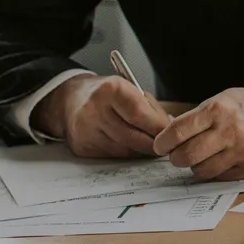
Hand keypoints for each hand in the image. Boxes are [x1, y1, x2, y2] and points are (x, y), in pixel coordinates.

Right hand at [32, 74, 168, 158]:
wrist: (71, 100)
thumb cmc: (107, 93)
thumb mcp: (129, 88)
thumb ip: (149, 107)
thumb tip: (168, 129)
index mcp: (109, 89)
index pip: (139, 114)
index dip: (157, 127)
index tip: (171, 133)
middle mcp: (94, 110)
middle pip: (132, 135)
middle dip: (154, 143)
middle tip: (167, 145)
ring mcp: (85, 130)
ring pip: (124, 149)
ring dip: (142, 151)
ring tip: (153, 146)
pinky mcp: (82, 147)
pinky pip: (113, 155)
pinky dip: (128, 153)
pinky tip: (134, 148)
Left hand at [153, 85, 243, 180]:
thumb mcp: (226, 98)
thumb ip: (200, 116)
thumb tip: (173, 135)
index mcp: (218, 109)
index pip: (177, 131)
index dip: (163, 142)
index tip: (161, 145)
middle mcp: (229, 131)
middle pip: (186, 156)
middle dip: (176, 158)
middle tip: (178, 154)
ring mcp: (241, 151)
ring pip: (201, 171)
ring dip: (196, 167)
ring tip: (201, 157)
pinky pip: (221, 177)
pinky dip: (216, 172)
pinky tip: (220, 160)